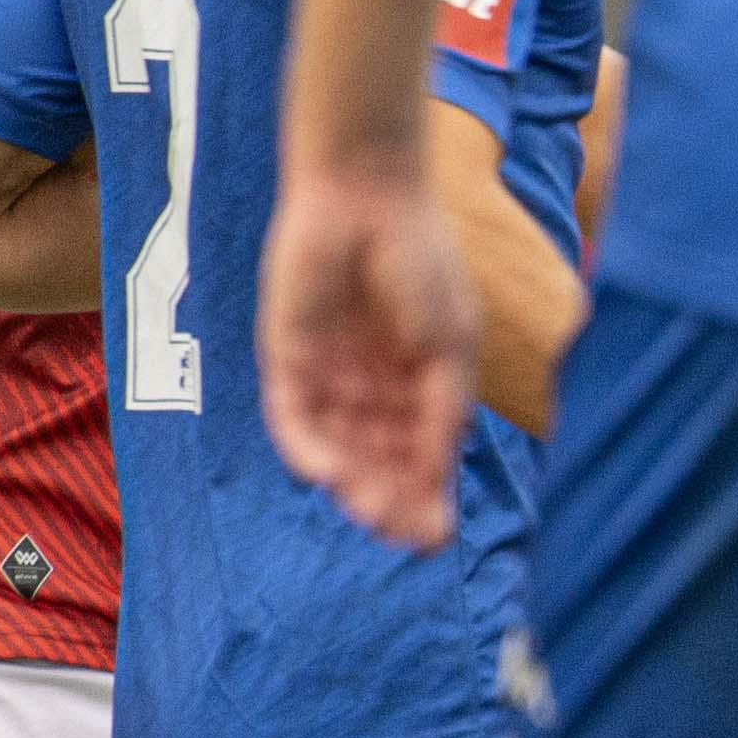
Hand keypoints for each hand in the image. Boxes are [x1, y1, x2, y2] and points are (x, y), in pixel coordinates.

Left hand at [260, 150, 476, 551]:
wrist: (369, 200)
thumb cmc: (423, 265)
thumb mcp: (450, 349)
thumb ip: (443, 412)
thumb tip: (439, 480)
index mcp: (419, 383)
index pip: (420, 455)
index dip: (428, 498)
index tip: (437, 537)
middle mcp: (372, 387)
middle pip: (378, 461)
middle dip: (390, 500)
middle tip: (400, 535)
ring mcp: (330, 374)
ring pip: (338, 446)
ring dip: (353, 484)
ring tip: (369, 512)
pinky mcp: (287, 358)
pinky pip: (294, 415)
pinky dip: (308, 447)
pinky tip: (327, 474)